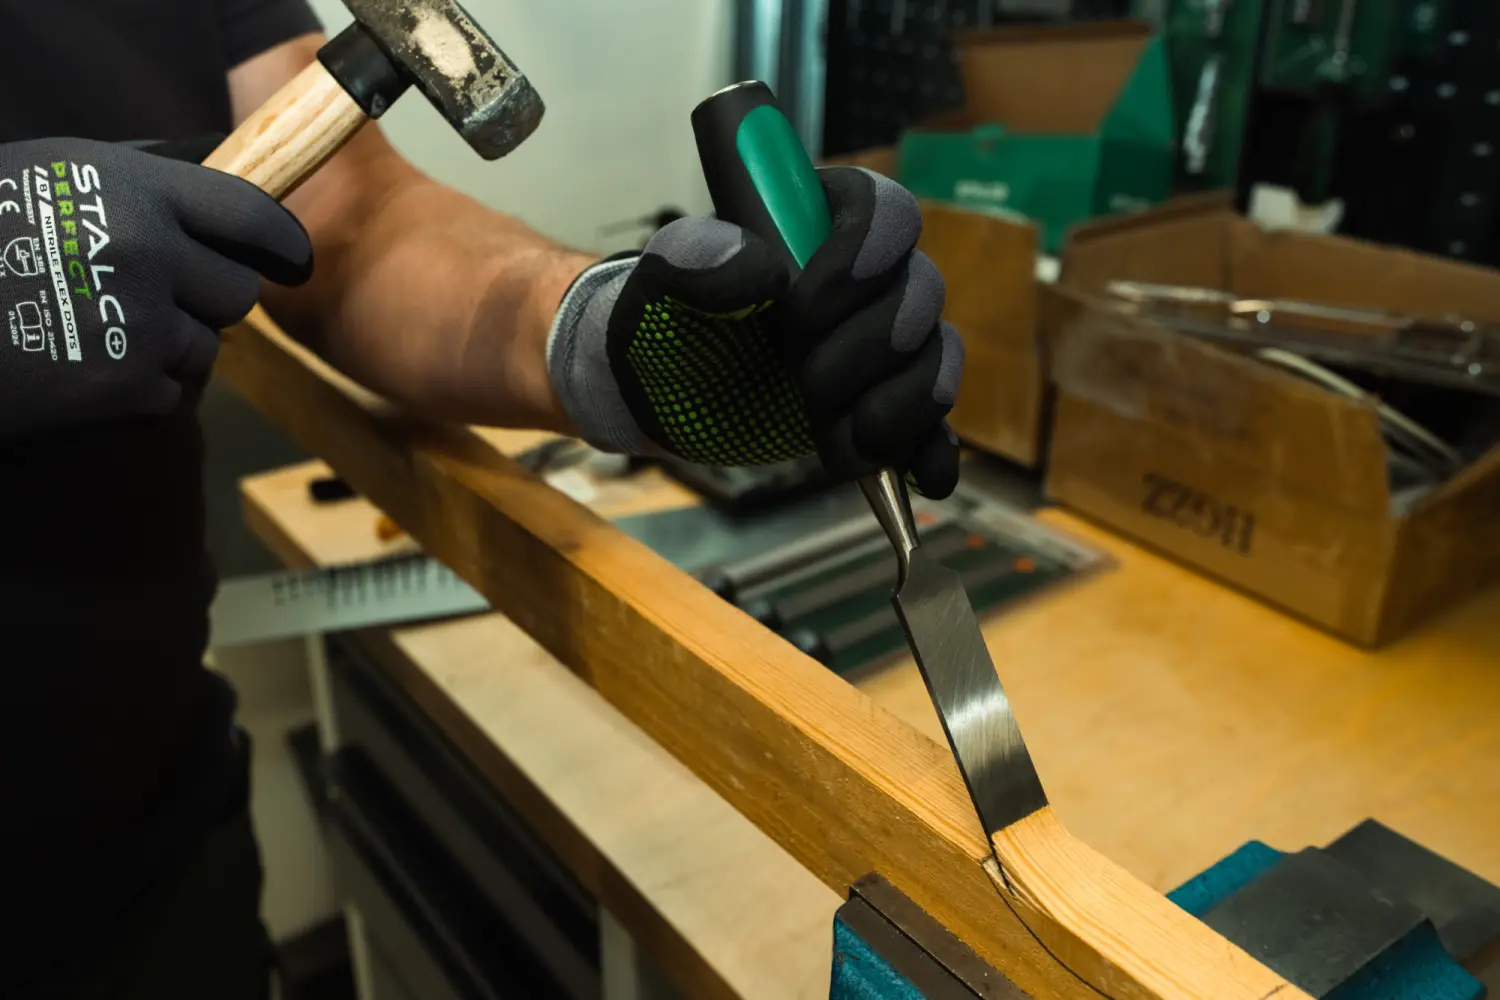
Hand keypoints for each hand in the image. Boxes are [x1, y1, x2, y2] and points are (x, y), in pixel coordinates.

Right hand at [0, 137, 312, 437]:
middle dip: (202, 304)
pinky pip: (168, 398)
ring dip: (161, 351)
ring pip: (204, 351)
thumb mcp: (49, 180)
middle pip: (237, 295)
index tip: (292, 265)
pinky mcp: (126, 389)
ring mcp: (140, 323)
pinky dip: (132, 397)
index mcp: (132, 190)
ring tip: (89, 334)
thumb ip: (137, 185)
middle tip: (140, 303)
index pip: (251, 216)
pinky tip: (77, 372)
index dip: (282, 246)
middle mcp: (147, 250)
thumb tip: (218, 196)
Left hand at [546, 167, 962, 496]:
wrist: (655, 394)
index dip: (863, 253)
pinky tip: (923, 478)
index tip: (802, 307)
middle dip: (867, 346)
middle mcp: (865, 276)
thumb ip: (695, 258)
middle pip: (921, 289)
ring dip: (896, 405)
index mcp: (817, 222)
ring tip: (836, 441)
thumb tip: (765, 269)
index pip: (884, 208)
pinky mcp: (880, 404)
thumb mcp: (659, 282)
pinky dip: (931, 450)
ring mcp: (879, 343)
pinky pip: (932, 422)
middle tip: (802, 381)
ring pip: (935, 356)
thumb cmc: (660, 319)